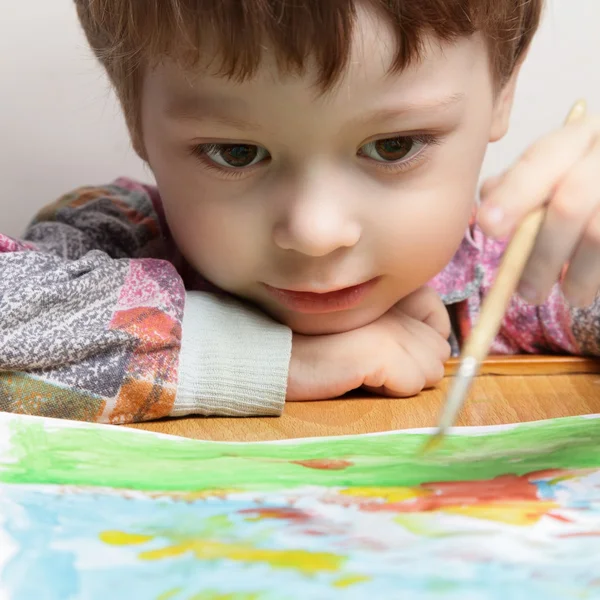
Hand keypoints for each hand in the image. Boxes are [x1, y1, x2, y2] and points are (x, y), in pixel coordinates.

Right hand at [286, 286, 450, 400]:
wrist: (274, 352)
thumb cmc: (313, 340)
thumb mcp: (357, 320)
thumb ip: (394, 321)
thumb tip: (435, 348)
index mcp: (387, 286)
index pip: (436, 316)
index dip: (422, 339)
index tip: (392, 349)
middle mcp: (393, 298)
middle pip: (438, 348)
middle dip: (413, 364)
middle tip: (373, 363)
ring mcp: (390, 324)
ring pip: (431, 370)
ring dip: (404, 379)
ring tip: (367, 371)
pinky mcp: (381, 350)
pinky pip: (413, 384)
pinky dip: (392, 390)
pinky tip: (362, 380)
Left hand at [479, 113, 599, 306]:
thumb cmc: (575, 179)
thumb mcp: (547, 171)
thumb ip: (515, 186)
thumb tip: (488, 214)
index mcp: (576, 138)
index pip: (540, 161)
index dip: (513, 197)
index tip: (489, 228)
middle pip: (571, 204)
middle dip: (542, 255)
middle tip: (525, 292)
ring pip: (599, 234)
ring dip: (578, 275)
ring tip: (568, 296)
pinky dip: (596, 276)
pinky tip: (586, 287)